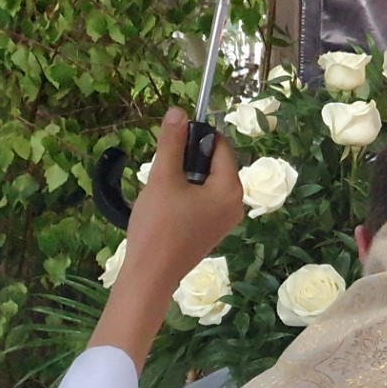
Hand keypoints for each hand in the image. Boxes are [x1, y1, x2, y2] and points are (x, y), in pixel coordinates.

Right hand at [88, 108, 243, 370]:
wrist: (150, 275)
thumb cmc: (158, 226)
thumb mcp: (162, 178)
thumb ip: (171, 143)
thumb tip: (178, 112)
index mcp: (231, 188)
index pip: (220, 146)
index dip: (196, 137)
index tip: (171, 139)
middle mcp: (236, 203)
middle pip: (214, 164)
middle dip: (187, 160)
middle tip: (162, 170)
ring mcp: (225, 220)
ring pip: (206, 183)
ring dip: (183, 178)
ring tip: (160, 189)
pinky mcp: (212, 231)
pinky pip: (202, 201)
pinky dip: (185, 195)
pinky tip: (163, 205)